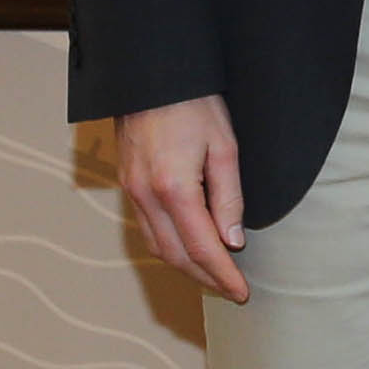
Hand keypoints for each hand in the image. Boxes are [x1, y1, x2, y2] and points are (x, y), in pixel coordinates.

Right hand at [119, 94, 248, 301]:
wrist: (151, 76)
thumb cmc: (194, 104)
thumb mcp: (225, 147)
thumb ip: (229, 197)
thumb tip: (232, 241)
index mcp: (174, 188)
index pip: (202, 248)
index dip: (223, 275)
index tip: (241, 292)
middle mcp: (146, 196)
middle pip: (176, 256)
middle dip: (205, 279)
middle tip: (231, 291)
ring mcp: (132, 191)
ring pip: (158, 246)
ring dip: (186, 267)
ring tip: (213, 277)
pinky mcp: (127, 184)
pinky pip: (147, 228)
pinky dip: (170, 247)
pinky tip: (188, 249)